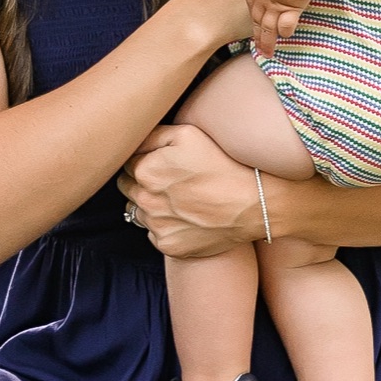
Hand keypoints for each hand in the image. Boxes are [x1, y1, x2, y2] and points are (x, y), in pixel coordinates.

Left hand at [118, 123, 266, 257]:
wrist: (253, 203)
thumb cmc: (222, 163)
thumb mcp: (187, 134)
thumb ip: (152, 136)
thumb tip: (134, 143)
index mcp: (144, 171)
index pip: (127, 163)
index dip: (144, 160)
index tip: (162, 162)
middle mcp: (144, 200)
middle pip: (127, 189)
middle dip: (141, 183)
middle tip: (169, 180)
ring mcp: (156, 226)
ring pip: (139, 212)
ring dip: (150, 206)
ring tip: (179, 200)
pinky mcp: (168, 246)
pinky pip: (154, 234)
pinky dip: (165, 226)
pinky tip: (186, 218)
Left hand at [243, 0, 315, 56]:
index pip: (251, 2)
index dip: (252, 12)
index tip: (252, 20)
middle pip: (258, 18)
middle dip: (256, 33)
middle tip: (256, 46)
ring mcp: (277, 4)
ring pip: (269, 27)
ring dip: (266, 41)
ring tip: (266, 53)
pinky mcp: (291, 8)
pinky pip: (286, 24)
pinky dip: (285, 31)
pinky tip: (286, 36)